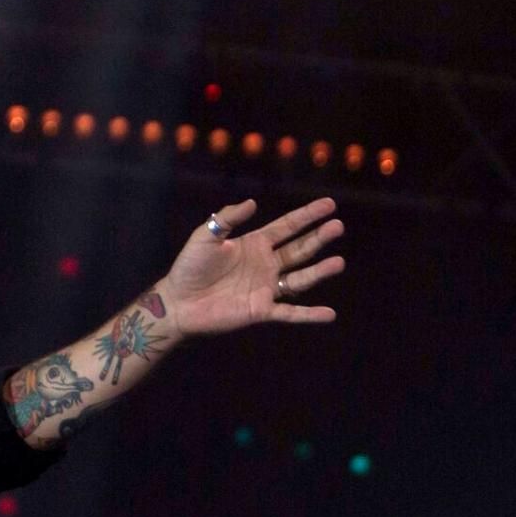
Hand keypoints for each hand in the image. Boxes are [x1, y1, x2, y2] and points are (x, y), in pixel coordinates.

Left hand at [159, 197, 344, 336]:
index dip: (308, 216)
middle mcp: (265, 264)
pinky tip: (330, 314)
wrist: (177, 301)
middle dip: (319, 238)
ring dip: (319, 272)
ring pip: (300, 279)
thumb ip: (227, 219)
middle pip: (300, 249)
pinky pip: (290, 313)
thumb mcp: (206, 237)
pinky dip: (309, 314)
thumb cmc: (189, 267)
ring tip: (338, 263)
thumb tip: (252, 202)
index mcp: (255, 244)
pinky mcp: (260, 310)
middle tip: (338, 226)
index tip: (330, 205)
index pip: (288, 227)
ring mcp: (265, 288)